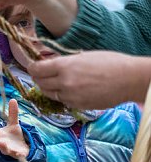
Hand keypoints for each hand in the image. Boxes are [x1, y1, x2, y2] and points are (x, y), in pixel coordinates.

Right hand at [0, 99, 29, 159]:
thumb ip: (12, 113)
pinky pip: (17, 155)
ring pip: (4, 150)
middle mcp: (2, 143)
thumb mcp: (13, 124)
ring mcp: (10, 150)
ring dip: (3, 147)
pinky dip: (17, 154)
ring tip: (2, 143)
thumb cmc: (14, 136)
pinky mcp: (18, 154)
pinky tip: (18, 153)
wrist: (23, 147)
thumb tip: (12, 99)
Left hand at [29, 52, 150, 108]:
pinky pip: (63, 101)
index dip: (32, 68)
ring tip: (54, 82)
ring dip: (49, 88)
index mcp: (64, 66)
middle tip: (41, 75)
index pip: (37, 69)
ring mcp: (70, 96)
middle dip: (38, 78)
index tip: (33, 66)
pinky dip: (62, 96)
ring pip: (49, 94)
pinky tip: (70, 90)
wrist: (129, 79)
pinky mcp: (78, 106)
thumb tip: (49, 63)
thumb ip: (64, 61)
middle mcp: (64, 82)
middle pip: (40, 83)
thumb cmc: (110, 63)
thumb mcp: (83, 56)